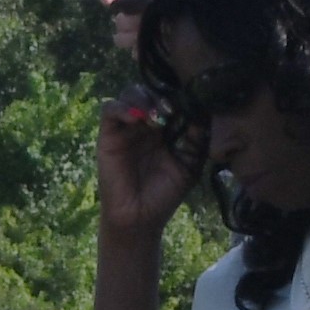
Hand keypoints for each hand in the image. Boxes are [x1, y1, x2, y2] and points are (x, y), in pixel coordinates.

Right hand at [87, 96, 192, 236]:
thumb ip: (196, 140)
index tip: (188, 106)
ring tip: (154, 117)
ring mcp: (126, 127)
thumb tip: (201, 113)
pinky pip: (110, 110)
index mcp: (166, 128)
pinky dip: (122, 107)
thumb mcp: (189, 165)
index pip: (171, 99)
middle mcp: (145, 123)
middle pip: (151, 91)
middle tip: (170, 111)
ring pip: (130, 94)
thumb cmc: (165, 193)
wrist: (141, 217)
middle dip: (161, 96)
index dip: (178, 97)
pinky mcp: (108, 135)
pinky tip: (135, 118)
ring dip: (143, 99)